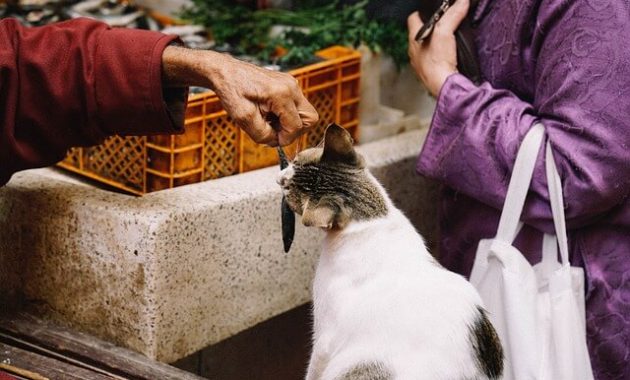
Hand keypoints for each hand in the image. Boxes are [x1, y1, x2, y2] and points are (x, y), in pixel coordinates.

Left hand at [162, 46, 318, 145]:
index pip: (296, 126)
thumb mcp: (243, 118)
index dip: (285, 138)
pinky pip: (296, 106)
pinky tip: (269, 113)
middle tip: (274, 131)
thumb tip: (276, 141)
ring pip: (304, 113)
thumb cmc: (231, 90)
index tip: (271, 139)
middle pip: (310, 119)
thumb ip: (263, 135)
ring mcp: (291, 83)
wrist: (225, 72)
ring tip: (269, 121)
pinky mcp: (288, 84)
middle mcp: (291, 86)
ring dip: (289, 123)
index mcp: (281, 94)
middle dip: (293, 131)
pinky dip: (285, 115)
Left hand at [407, 0, 468, 96]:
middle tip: (443, 24)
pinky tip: (449, 57)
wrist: (443, 86)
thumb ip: (452, 15)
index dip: (422, 12)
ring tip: (448, 40)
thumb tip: (461, 2)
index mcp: (413, 40)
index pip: (413, 19)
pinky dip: (440, 57)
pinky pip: (433, 61)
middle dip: (431, 28)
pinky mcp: (430, 74)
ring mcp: (421, 64)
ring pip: (426, 48)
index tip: (432, 11)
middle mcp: (415, 53)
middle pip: (420, 34)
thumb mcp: (445, 32)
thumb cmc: (437, 63)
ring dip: (435, 44)